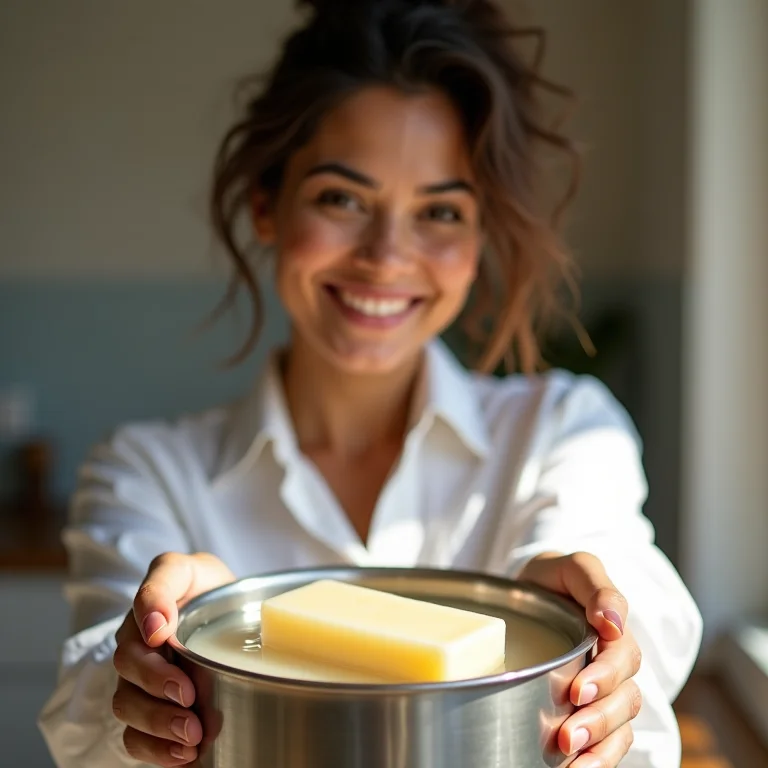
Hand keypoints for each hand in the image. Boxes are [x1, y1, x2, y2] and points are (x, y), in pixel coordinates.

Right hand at [112, 552, 234, 765]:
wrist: (222, 613)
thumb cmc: (208, 589)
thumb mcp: (197, 570)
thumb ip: (168, 584)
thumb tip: (155, 627)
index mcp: (152, 600)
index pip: (143, 602)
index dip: (149, 615)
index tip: (163, 636)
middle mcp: (138, 639)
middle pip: (128, 665)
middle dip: (156, 684)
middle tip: (188, 696)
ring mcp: (139, 677)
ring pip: (127, 705)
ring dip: (158, 724)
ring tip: (192, 735)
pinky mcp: (149, 707)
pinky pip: (135, 737)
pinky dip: (156, 751)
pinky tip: (184, 756)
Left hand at [518, 551, 641, 766]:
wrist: (530, 591)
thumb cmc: (551, 577)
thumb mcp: (570, 567)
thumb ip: (594, 584)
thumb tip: (613, 622)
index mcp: (613, 627)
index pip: (622, 656)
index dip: (605, 677)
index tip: (577, 691)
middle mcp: (616, 661)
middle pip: (625, 698)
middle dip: (599, 720)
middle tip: (568, 735)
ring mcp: (607, 688)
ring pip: (621, 726)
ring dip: (600, 746)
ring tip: (570, 758)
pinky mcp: (594, 709)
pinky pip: (610, 743)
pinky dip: (599, 760)